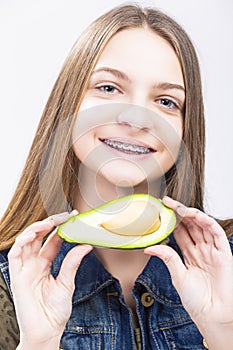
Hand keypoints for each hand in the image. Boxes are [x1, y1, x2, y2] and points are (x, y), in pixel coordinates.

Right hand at [8, 212, 91, 345]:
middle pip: (39, 236)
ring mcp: (24, 269)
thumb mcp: (67, 283)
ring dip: (36, 228)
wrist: (46, 331)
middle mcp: (33, 264)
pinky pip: (15, 254)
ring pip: (26, 241)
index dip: (61, 227)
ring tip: (50, 221)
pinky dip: (22, 242)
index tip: (73, 216)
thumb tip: (86, 245)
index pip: (52, 240)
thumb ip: (72, 263)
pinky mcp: (17, 276)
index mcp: (44, 265)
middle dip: (50, 223)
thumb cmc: (55, 311)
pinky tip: (33, 234)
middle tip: (65, 215)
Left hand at [144, 197, 232, 333]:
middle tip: (168, 202)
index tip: (160, 210)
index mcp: (190, 255)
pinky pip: (216, 233)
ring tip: (179, 207)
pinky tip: (195, 215)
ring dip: (192, 214)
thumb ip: (167, 258)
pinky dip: (207, 222)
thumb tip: (149, 247)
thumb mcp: (177, 276)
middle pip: (191, 226)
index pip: (181, 232)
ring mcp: (212, 251)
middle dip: (180, 213)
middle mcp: (201, 250)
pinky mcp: (224, 254)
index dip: (172, 220)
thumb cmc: (197, 301)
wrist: (212, 317)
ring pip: (202, 226)